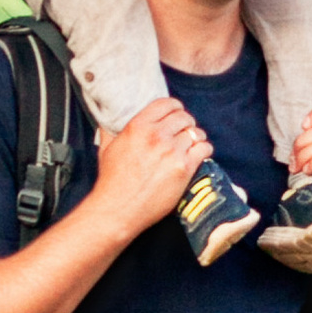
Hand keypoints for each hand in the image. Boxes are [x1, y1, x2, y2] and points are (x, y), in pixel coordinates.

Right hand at [91, 95, 209, 238]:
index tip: (177, 113)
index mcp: (137, 126)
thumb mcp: (107, 149)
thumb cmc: (111, 181)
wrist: (118, 209)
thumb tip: (107, 120)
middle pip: (184, 118)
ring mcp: (171, 151)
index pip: (166, 104)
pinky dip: (204, 149)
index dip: (175, 107)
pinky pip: (203, 149)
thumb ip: (110, 131)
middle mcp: (156, 135)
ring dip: (196, 137)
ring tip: (194, 143)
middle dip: (187, 123)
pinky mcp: (183, 168)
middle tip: (186, 131)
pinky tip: (201, 154)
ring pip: (195, 133)